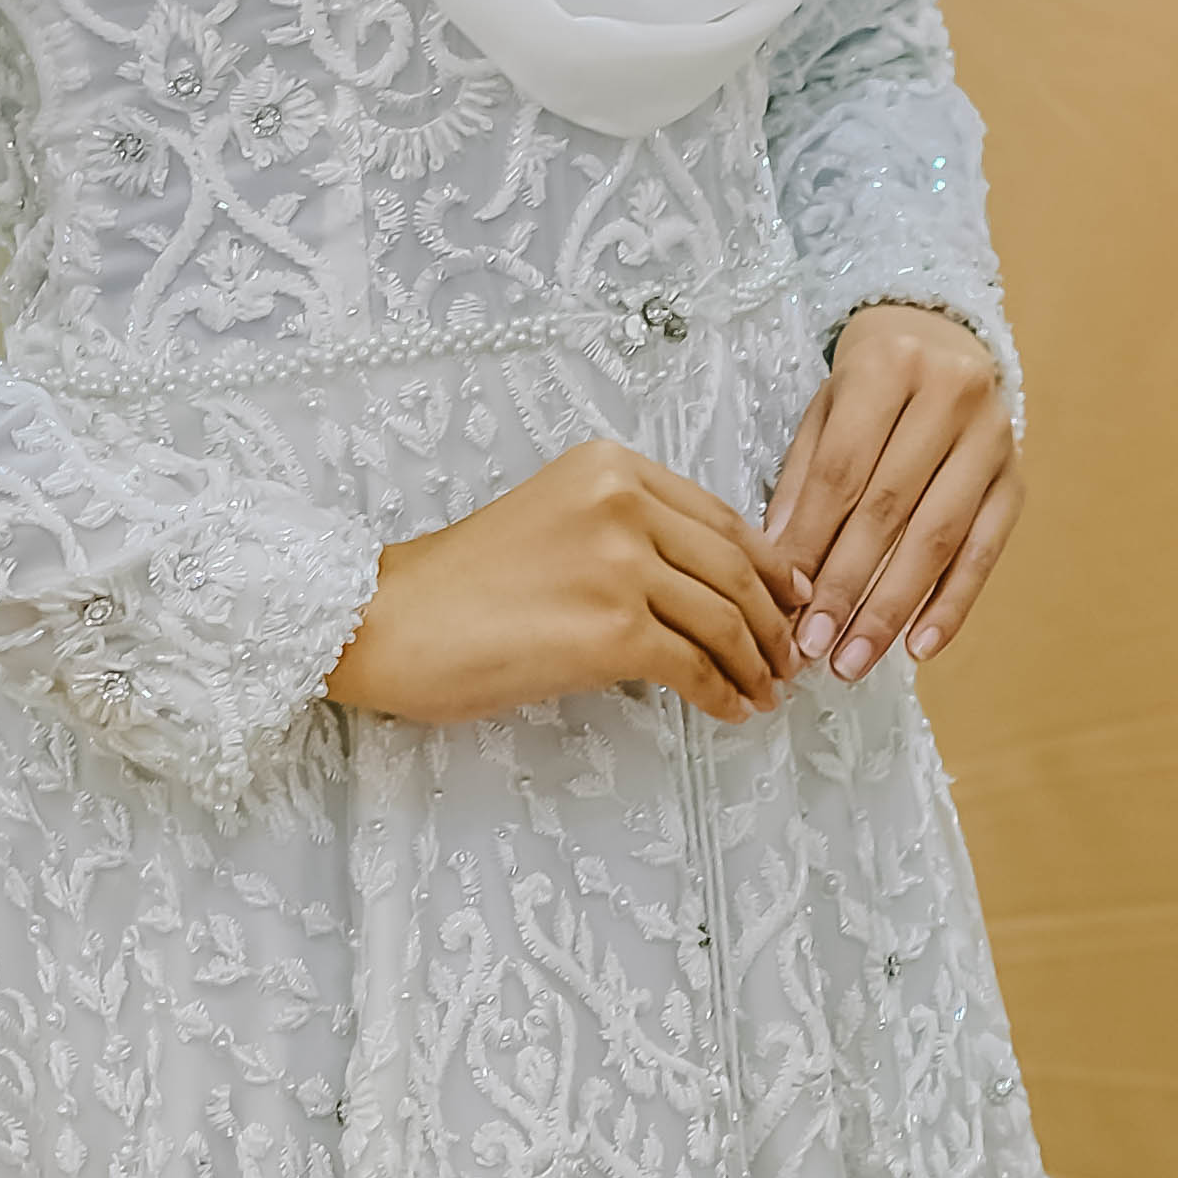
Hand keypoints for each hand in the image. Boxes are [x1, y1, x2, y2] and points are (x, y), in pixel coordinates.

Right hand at [326, 440, 810, 727]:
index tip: (788, 601)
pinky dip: (723, 693)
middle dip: (773, 621)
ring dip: (756, 663)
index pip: (718, 516)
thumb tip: (703, 588)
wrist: (388, 620)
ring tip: (765, 692)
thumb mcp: (552, 522)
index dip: (766, 567)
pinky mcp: (612, 631)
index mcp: (610, 468)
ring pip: (725, 617)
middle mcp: (621, 503)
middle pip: (734, 566)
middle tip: (788, 658)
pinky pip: (695, 666)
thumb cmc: (458, 586)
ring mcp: (619, 565)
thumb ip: (625, 534)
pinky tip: (730, 709)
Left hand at [764, 303, 1021, 679]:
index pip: (843, 474)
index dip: (811, 545)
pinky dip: (953, 603)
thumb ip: (803, 482)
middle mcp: (950, 395)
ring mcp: (991, 437)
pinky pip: (985, 550)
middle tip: (815, 648)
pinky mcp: (1016, 477)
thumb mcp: (824, 411)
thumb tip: (780, 568)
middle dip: (848, 588)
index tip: (783, 606)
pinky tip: (921, 646)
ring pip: (939, 537)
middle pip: (890, 510)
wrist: (942, 335)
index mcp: (888, 367)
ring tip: (855, 659)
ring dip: (894, 608)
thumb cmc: (871, 382)